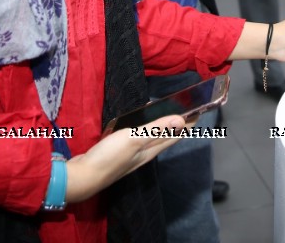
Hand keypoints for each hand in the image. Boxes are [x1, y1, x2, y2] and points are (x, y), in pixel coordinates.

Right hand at [65, 115, 185, 202]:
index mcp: (151, 150)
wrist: (84, 176)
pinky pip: (139, 138)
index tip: (199, 110)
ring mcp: (133, 154)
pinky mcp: (120, 153)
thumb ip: (156, 129)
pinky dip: (144, 129)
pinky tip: (139, 125)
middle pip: (166, 137)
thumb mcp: (134, 139)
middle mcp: (145, 153)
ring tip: (166, 113)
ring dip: (161, 126)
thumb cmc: (110, 157)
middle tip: (187, 109)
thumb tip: (182, 120)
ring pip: (152, 138)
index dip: (188, 124)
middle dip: (177, 124)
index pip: (175, 135)